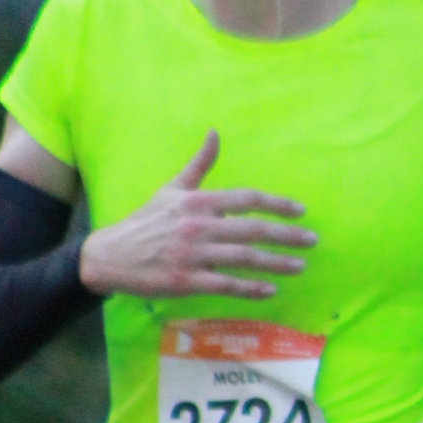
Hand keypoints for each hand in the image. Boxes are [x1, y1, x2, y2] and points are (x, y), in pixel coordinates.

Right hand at [78, 133, 314, 300]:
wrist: (110, 256)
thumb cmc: (146, 222)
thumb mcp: (172, 189)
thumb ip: (199, 164)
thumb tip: (215, 133)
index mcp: (197, 202)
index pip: (246, 199)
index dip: (277, 205)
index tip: (300, 212)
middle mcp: (198, 226)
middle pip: (252, 230)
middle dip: (286, 235)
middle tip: (312, 241)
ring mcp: (193, 255)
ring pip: (244, 259)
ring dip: (276, 263)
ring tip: (300, 266)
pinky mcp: (186, 280)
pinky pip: (226, 285)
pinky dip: (251, 288)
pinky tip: (271, 290)